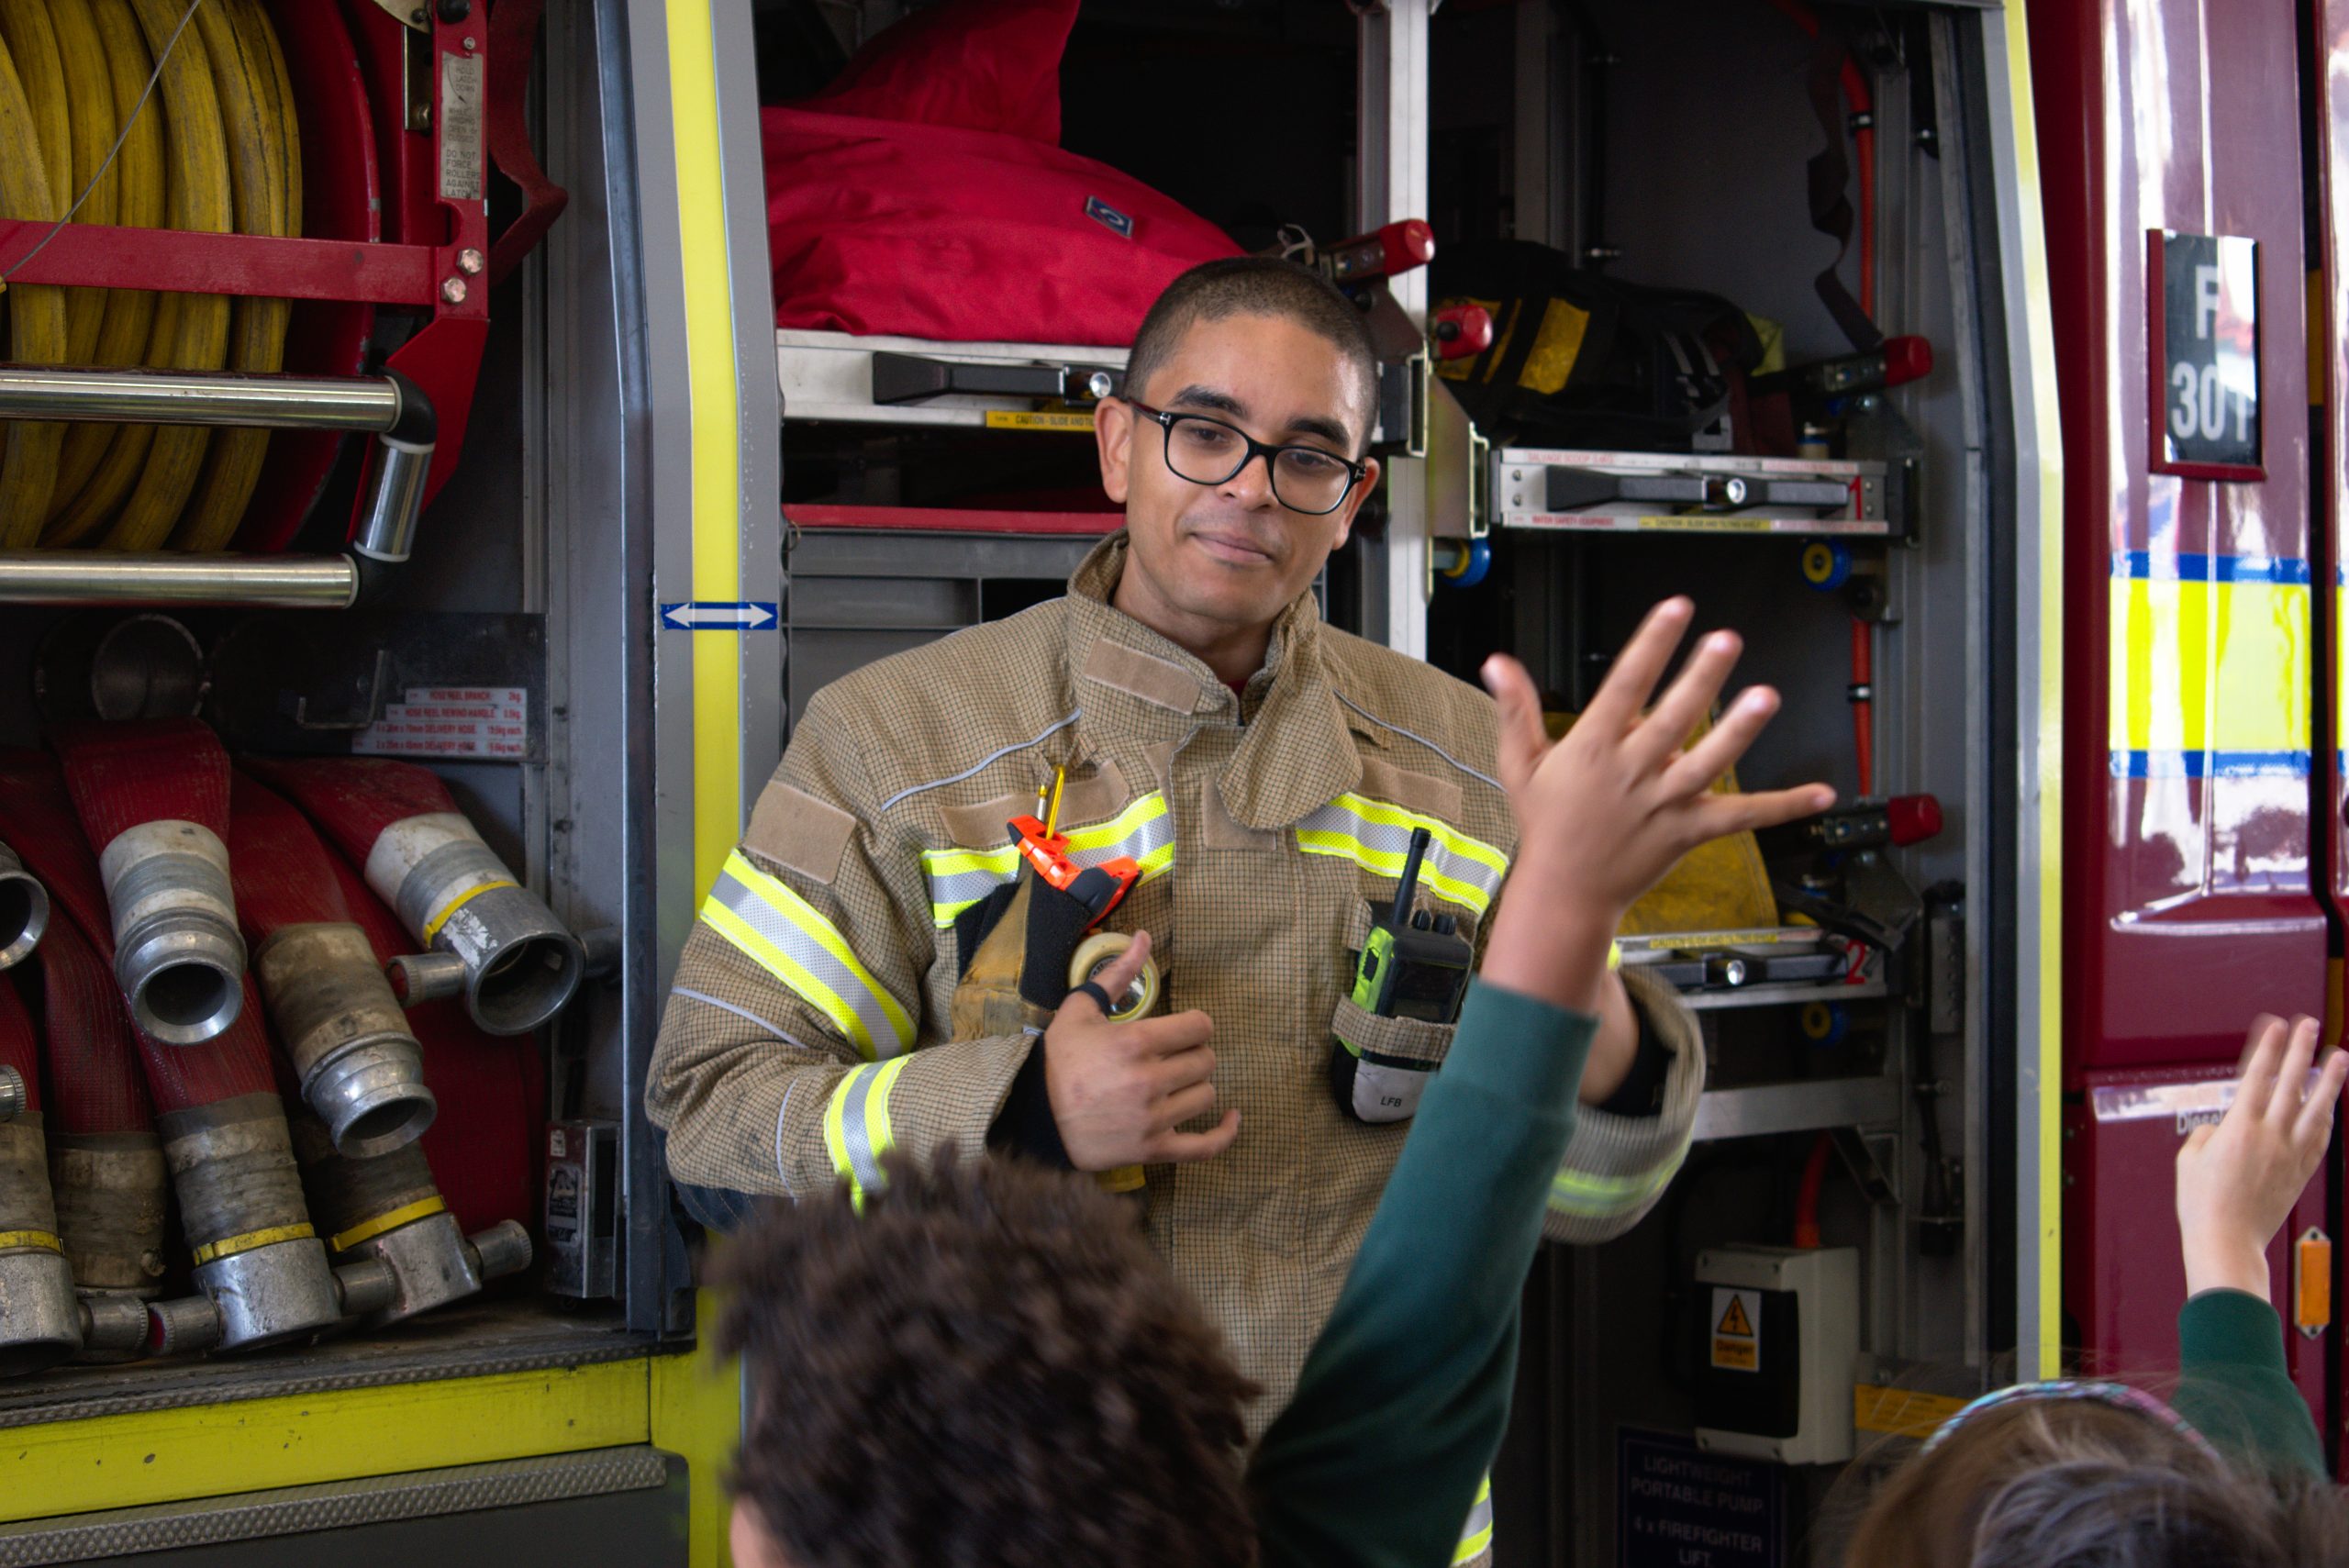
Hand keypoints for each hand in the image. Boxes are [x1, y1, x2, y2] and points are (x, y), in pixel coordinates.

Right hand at [1040, 930, 1239, 1170]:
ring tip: (1176, 1083)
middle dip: (1194, 1053)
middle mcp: (1149, 1080)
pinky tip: (1232, 1118)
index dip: (1196, 1024)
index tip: (1185, 1029)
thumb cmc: (1060, 1060)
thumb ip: (1117, 974)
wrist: (1036, 1116)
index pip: (1199, 1027)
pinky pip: (1205, 1146)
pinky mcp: (1153, 1149)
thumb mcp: (1080, 1010)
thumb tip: (1143, 936)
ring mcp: (1153, 1118)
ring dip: (1196, 1086)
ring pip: (1206, 1095)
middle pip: (1205, 1060)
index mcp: (1135, 1042)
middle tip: (1175, 1055)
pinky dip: (1224, 1133)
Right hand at [1478, 598, 1834, 1013]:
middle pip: (1671, 718)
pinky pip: (1740, 817)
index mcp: (1592, 748)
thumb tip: (1498, 663)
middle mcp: (1630, 772)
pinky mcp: (1688, 832)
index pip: (1625, 685)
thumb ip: (1516, 709)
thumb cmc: (1546, 826)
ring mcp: (1662, 803)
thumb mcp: (1521, 764)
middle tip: (1725, 640)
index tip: (1675, 610)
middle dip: (1698, 678)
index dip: (1651, 645)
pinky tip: (1820, 792)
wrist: (1564, 891)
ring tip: (1765, 697)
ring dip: (1736, 731)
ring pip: (1706, 763)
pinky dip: (1781, 806)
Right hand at [2176, 1014, 2347, 1298]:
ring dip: (2329, 1080)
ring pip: (2316, 1109)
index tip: (2274, 1025)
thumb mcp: (2189, 1159)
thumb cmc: (2202, 1203)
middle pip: (2290, 1083)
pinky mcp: (2301, 1172)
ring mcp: (2290, 1155)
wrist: (2228, 1241)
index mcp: (2238, 1129)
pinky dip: (2326, 1117)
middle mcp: (2270, 1137)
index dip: (2266, 1048)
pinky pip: (2320, 1138)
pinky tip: (2331, 1104)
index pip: (2256, 1077)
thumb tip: (2223, 1128)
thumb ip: (2208, 1134)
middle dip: (2299, 1049)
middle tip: (2308, 1024)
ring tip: (2339, 1056)